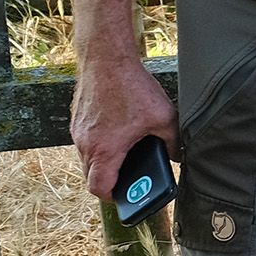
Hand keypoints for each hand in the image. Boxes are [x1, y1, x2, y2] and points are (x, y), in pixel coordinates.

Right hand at [71, 48, 176, 199]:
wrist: (106, 58)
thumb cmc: (132, 88)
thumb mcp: (164, 117)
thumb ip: (173, 142)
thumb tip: (178, 156)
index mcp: (105, 149)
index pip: (99, 188)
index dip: (114, 198)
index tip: (126, 196)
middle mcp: (85, 143)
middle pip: (91, 176)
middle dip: (110, 181)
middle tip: (129, 179)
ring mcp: (77, 131)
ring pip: (87, 159)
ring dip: (103, 163)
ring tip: (125, 158)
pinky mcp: (77, 119)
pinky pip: (85, 142)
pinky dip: (99, 146)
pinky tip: (117, 137)